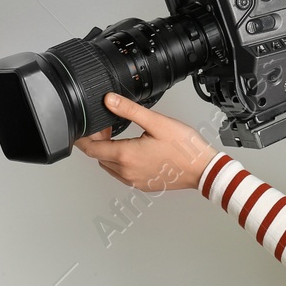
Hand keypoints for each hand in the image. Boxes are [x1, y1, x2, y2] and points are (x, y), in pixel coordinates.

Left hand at [73, 92, 217, 191]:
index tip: (83, 128)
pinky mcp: (142, 185)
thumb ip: (129, 110)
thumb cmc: (184, 148)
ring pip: (108, 166)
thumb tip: (109, 100)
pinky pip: (121, 173)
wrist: (202, 169)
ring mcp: (133, 180)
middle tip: (106, 126)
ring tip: (119, 136)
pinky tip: (132, 149)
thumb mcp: (156, 122)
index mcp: (126, 155)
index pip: (91, 149)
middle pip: (98, 156)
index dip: (84, 137)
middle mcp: (126, 171)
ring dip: (108, 152)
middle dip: (97, 141)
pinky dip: (119, 161)